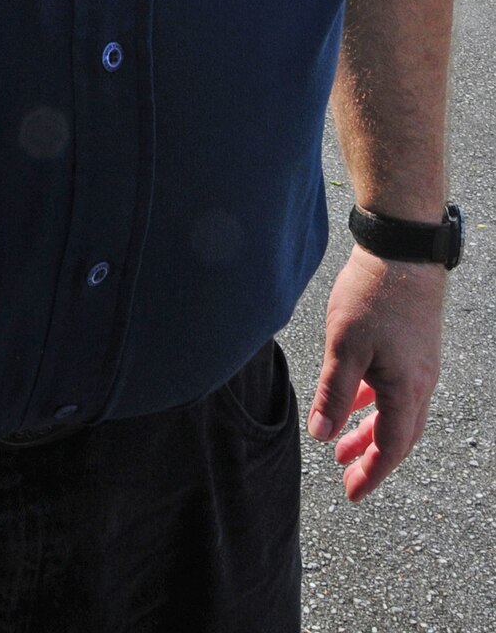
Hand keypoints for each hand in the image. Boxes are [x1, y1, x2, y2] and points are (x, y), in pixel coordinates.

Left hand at [307, 244, 445, 499]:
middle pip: (399, 435)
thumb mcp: (344, 346)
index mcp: (407, 389)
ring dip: (371, 431)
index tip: (352, 494)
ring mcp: (419, 364)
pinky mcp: (412, 345)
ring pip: (397, 411)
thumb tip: (322, 435)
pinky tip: (355, 398)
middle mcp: (421, 382)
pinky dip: (375, 401)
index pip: (392, 447)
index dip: (371, 473)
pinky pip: (395, 387)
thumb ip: (333, 393)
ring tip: (343, 446)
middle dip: (373, 460)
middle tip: (348, 479)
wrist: (402, 249)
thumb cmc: (373, 295)